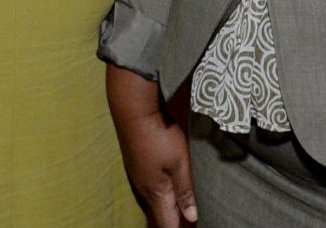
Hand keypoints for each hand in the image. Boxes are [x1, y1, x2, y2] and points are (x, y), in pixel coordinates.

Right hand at [107, 65, 197, 226]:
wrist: (134, 110)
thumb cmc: (160, 136)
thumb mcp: (179, 163)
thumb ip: (184, 191)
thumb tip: (191, 217)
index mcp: (155, 193)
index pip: (167, 223)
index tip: (192, 226)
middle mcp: (143, 189)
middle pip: (159, 214)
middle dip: (173, 218)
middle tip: (189, 218)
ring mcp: (137, 176)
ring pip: (153, 199)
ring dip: (167, 204)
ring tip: (181, 206)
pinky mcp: (136, 164)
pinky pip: (149, 187)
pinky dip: (161, 191)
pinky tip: (168, 185)